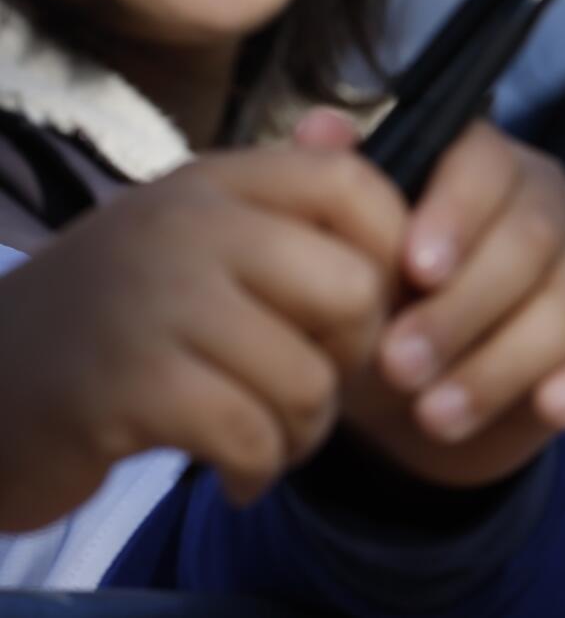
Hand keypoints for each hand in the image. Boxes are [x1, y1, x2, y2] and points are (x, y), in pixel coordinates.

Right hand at [0, 145, 402, 528]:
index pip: (351, 183)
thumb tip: (355, 141)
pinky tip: (237, 476)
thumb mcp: (192, 240)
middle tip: (312, 389)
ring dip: (304, 432)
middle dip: (355, 359)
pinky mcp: (128, 387)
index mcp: (214, 183)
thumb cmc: (116, 320)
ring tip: (271, 440)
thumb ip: (281, 206)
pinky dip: (258, 470)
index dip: (394, 250)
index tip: (367, 310)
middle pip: (354, 289)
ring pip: (308, 379)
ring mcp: (155, 302)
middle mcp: (187, 227)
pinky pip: (250, 435)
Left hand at [296, 115, 564, 489]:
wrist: (414, 400)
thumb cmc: (380, 309)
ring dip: (506, 361)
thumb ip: (337, 195)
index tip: (413, 270)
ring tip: (437, 416)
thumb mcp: (345, 261)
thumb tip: (319, 128)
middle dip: (465, 308)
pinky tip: (552, 409)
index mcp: (488, 170)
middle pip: (533, 238)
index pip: (487, 166)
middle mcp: (555, 206)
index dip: (456, 212)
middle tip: (399, 366)